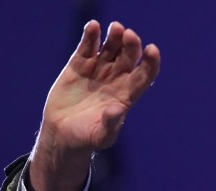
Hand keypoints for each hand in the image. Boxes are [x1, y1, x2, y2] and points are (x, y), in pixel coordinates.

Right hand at [29, 20, 160, 190]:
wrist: (63, 134)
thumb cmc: (87, 138)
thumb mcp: (100, 136)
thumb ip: (110, 124)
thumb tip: (117, 110)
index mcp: (127, 94)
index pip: (145, 74)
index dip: (151, 62)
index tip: (152, 50)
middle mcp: (116, 79)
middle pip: (129, 57)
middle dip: (132, 45)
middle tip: (128, 35)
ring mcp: (98, 70)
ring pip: (111, 48)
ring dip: (114, 36)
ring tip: (115, 28)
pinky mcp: (79, 66)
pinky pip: (87, 48)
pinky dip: (90, 36)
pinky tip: (93, 26)